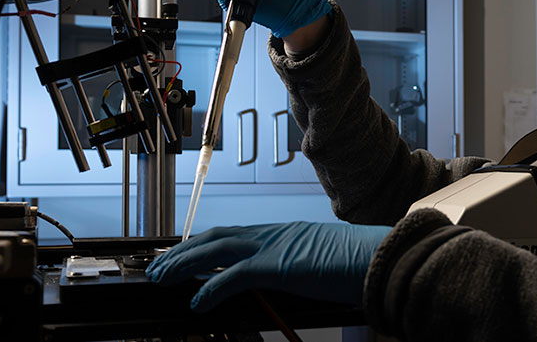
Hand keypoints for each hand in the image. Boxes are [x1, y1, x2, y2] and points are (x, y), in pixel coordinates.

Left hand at [146, 221, 389, 311]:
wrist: (379, 257)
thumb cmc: (358, 263)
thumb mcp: (320, 263)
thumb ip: (298, 268)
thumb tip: (291, 281)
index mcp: (281, 233)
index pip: (231, 235)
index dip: (201, 244)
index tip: (181, 254)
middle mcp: (272, 233)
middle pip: (214, 237)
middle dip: (181, 252)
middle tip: (158, 268)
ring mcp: (273, 246)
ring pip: (214, 249)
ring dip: (183, 264)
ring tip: (162, 279)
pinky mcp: (276, 265)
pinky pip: (233, 276)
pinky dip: (210, 289)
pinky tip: (196, 302)